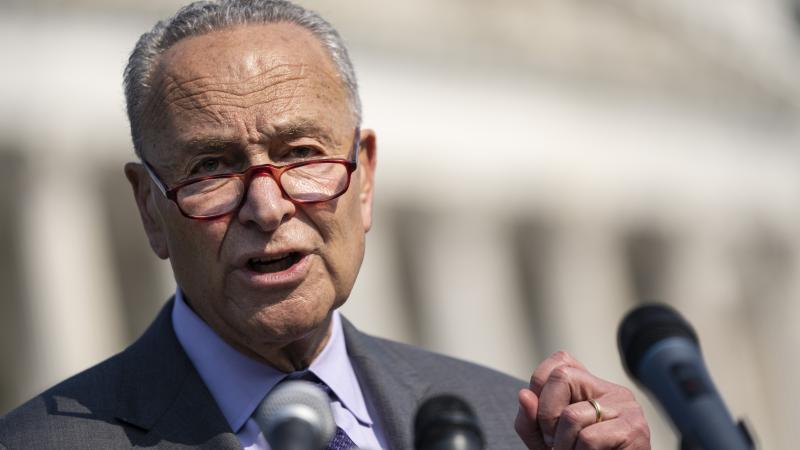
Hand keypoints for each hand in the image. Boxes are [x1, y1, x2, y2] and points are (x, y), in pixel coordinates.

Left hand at [514, 351, 649, 448]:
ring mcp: (625, 406)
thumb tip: (524, 395)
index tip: (543, 419)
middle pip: (561, 376)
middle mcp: (610, 390)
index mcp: (591, 386)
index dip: (540, 386)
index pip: (560, 360)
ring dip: (563, 445)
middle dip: (546, 415)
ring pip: (572, 415)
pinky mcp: (633, 428)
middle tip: (554, 443)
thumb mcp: (545, 440)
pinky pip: (588, 438)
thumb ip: (530, 420)